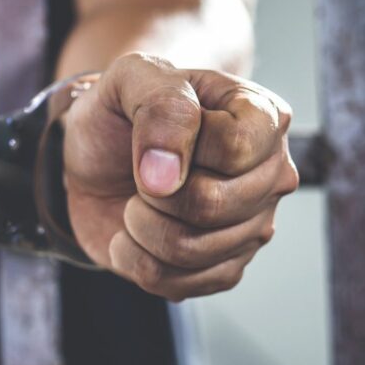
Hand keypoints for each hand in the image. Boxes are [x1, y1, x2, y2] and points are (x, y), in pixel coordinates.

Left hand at [63, 53, 299, 300]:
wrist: (94, 160)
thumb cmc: (121, 113)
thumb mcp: (132, 80)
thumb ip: (161, 106)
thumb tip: (166, 178)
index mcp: (263, 118)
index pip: (233, 147)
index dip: (174, 146)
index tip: (148, 131)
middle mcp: (270, 175)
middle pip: (213, 205)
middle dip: (151, 191)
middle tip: (139, 174)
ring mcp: (252, 227)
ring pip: (190, 249)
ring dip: (139, 226)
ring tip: (136, 202)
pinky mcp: (223, 268)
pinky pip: (176, 284)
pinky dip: (135, 260)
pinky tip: (134, 235)